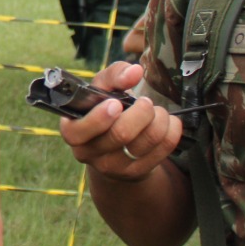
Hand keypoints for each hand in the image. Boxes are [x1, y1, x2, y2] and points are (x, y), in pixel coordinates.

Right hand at [58, 61, 181, 181]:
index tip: (116, 104)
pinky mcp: (136, 173)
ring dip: (159, 120)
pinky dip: (171, 131)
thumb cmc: (104, 110)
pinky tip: (168, 123)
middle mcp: (89, 153)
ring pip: (145, 142)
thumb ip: (114, 75)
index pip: (78, 132)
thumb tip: (134, 72)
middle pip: (120, 134)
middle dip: (141, 112)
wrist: (115, 146)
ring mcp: (113, 167)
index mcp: (73, 131)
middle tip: (146, 102)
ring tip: (157, 112)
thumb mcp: (102, 90)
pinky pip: (162, 150)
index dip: (99, 118)